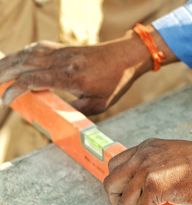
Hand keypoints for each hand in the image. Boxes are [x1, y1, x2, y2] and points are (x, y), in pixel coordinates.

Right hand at [0, 26, 175, 114]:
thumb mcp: (99, 104)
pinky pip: (38, 48)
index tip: (6, 100)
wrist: (126, 57)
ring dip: (10, 62)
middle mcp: (63, 62)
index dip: (15, 90)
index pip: (33, 80)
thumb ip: (76, 110)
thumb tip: (58, 117)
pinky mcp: (65, 48)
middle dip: (4, 74)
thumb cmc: (115, 82)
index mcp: (70, 77)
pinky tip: (17, 59)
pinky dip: (24, 53)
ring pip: (28, 54)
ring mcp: (63, 52)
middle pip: (24, 63)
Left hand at [104, 138, 191, 204]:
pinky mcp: (155, 185)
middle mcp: (142, 156)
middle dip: (117, 204)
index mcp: (146, 148)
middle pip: (111, 183)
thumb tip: (148, 193)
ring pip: (124, 203)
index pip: (115, 165)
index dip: (118, 186)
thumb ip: (157, 168)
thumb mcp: (173, 158)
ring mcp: (146, 170)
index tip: (126, 200)